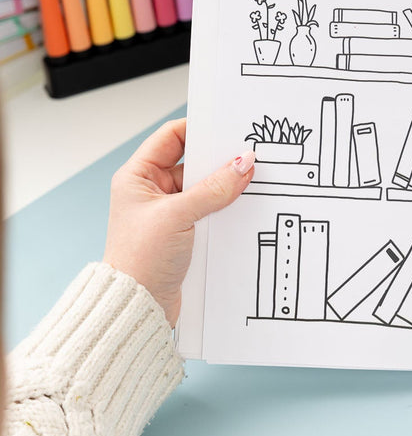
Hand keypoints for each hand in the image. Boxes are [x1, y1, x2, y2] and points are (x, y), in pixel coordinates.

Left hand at [103, 117, 254, 326]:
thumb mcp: (178, 216)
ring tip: (250, 179)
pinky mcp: (183, 230)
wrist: (136, 307)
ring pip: (204, 185)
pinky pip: (210, 208)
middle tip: (247, 153)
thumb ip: (213, 189)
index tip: (226, 127)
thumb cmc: (139, 260)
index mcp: (137, 176)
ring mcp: (169, 211)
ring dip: (225, 184)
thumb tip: (243, 164)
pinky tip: (244, 203)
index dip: (198, 128)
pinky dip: (225, 205)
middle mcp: (152, 190)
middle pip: (192, 161)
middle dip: (218, 158)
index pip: (171, 137)